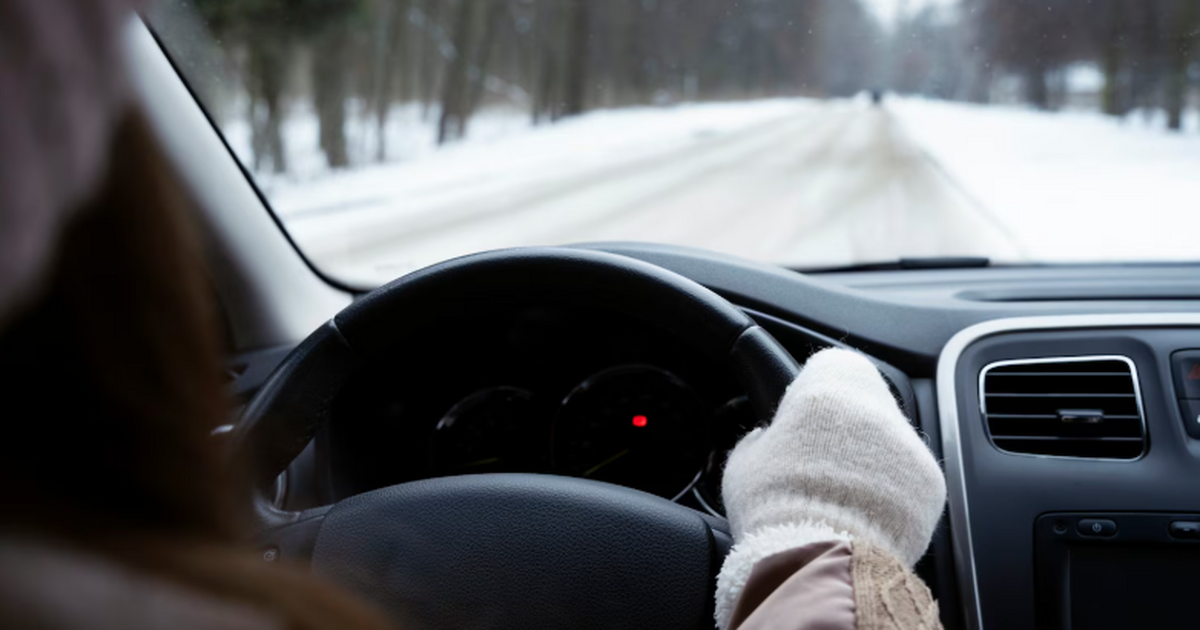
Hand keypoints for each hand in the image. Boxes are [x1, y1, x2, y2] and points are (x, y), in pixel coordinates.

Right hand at [715, 348, 945, 626]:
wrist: (819, 558)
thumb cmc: (774, 505)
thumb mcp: (746, 461)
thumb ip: (761, 438)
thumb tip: (766, 439)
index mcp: (829, 384)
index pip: (828, 366)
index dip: (811, 393)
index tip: (799, 421)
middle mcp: (878, 405)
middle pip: (865, 402)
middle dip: (846, 428)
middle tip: (817, 463)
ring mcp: (911, 445)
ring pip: (891, 441)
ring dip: (871, 460)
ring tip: (840, 496)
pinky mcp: (932, 485)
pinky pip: (910, 479)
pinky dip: (893, 493)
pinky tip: (864, 515)